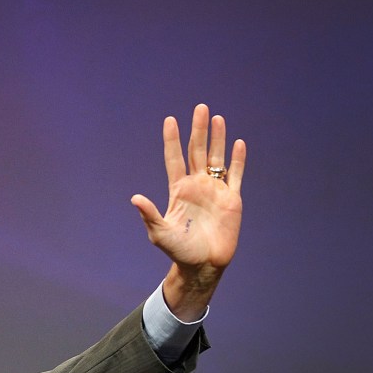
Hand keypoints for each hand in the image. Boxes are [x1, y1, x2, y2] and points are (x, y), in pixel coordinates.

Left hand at [131, 103, 245, 319]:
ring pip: (216, 158)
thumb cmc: (179, 250)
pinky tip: (238, 143)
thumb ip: (150, 214)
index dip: (172, 140)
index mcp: (178, 190)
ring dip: (217, 138)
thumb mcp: (160, 233)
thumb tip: (135, 198)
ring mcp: (214, 191)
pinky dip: (237, 160)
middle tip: (200, 108)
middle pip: (197, 151)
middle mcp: (196, 186)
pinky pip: (235, 175)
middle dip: (198, 130)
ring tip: (217, 117)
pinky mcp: (231, 199)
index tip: (169, 120)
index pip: (174, 159)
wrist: (203, 265)